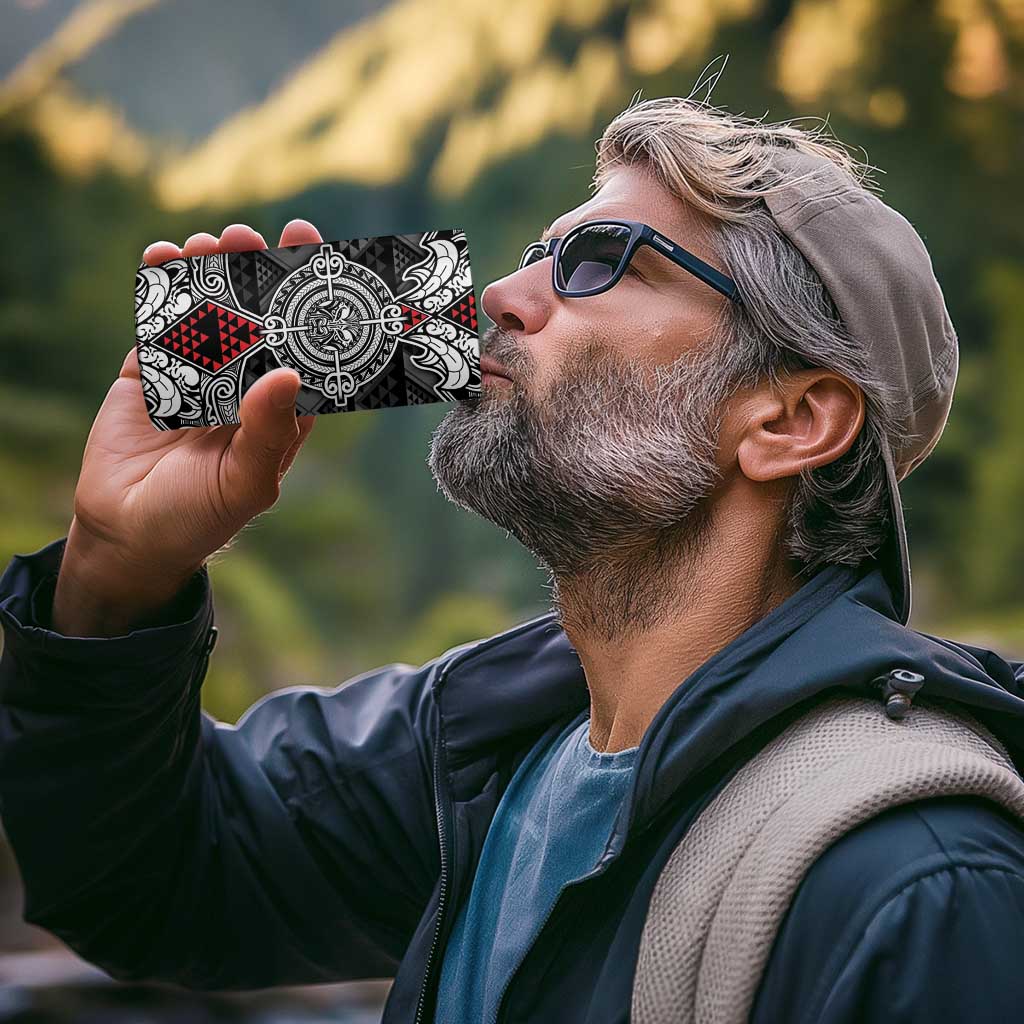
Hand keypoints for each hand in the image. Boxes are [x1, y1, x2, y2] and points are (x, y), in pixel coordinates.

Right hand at [52, 220, 321, 635]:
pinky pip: (161, 323)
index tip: (313, 261)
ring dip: (211, 275)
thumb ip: (268, 431)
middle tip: (250, 237)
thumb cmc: (200, 517)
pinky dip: (162, 289)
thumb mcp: (244, 482)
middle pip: (257, 319)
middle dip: (257, 276)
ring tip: (209, 244)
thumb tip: (288, 373)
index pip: (304, 348)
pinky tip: (164, 257)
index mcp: (280, 409)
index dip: (311, 305)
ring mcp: (199, 374)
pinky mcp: (153, 371)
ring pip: (211, 312)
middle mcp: (245, 385)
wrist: (128, 535)